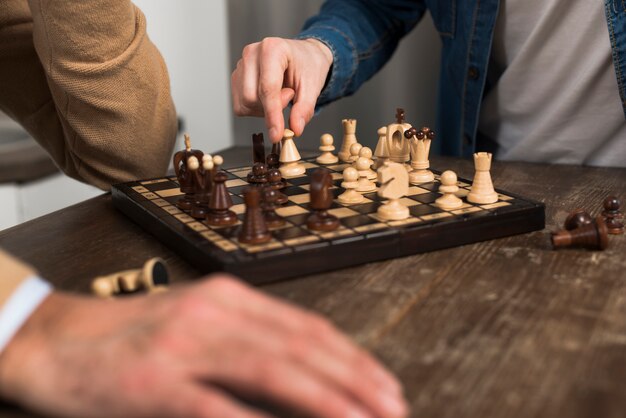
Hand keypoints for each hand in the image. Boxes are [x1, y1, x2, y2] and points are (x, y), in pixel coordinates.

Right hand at [0, 276, 406, 417]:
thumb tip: (302, 369)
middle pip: (302, 347)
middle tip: (394, 408)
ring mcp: (186, 345)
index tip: (384, 384)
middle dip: (355, 381)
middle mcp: (215, 314)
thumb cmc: (132, 334)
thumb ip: (247, 339)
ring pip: (274, 371)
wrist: (56, 338)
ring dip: (327, 401)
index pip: (307, 327)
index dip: (352, 356)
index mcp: (229, 297)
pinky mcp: (156, 382)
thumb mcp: (197, 322)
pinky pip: (217, 408)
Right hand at [232, 38, 332, 142]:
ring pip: (244, 104)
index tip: (276, 134)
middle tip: (290, 96)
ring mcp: (241, 65)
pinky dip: (256, 109)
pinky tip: (269, 97)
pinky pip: (240, 106)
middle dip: (272, 107)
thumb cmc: (308, 65)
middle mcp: (251, 54)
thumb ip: (304, 108)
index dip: (272, 115)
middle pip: (251, 98)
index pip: (267, 89)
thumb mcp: (313, 86)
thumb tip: (295, 129)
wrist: (304, 56)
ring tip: (281, 94)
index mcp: (272, 49)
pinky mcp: (237, 77)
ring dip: (264, 109)